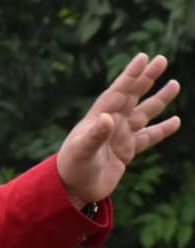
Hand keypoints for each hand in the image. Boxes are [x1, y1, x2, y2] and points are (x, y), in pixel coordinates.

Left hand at [56, 53, 180, 206]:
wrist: (73, 190)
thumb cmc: (72, 168)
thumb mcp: (82, 151)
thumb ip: (95, 135)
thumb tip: (108, 118)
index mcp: (98, 118)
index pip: (117, 92)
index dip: (130, 75)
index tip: (143, 57)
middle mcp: (111, 124)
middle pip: (132, 96)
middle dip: (146, 79)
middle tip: (162, 60)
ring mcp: (119, 137)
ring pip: (144, 114)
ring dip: (159, 100)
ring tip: (175, 84)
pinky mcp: (126, 152)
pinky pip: (148, 137)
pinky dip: (162, 130)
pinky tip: (175, 121)